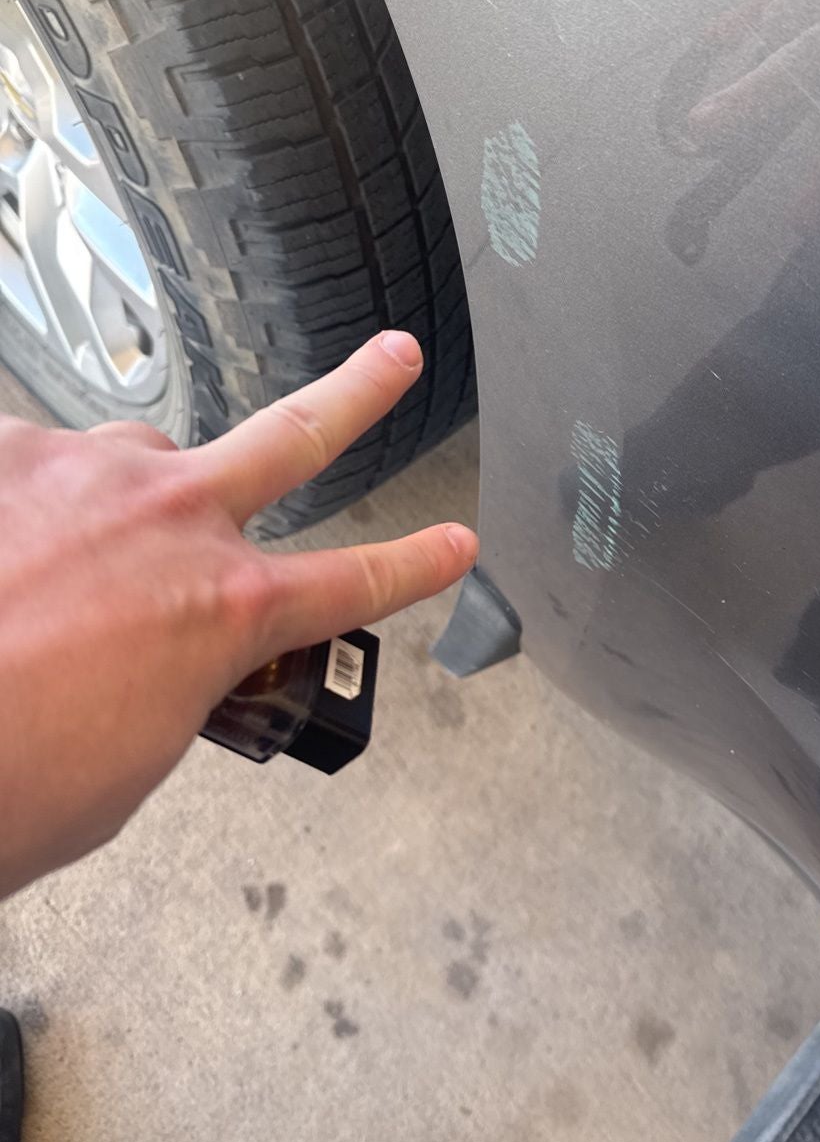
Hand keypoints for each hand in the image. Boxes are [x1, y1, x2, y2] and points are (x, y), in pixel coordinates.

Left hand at [0, 331, 477, 898]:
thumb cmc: (1, 781)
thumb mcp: (131, 764)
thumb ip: (177, 688)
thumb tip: (166, 662)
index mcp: (224, 611)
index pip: (353, 585)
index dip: (414, 565)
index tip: (452, 543)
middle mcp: (172, 520)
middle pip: (294, 436)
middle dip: (359, 394)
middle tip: (393, 361)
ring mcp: (86, 474)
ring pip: (139, 458)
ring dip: (128, 495)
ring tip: (80, 545)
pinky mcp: (3, 452)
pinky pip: (33, 465)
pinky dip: (25, 505)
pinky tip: (4, 549)